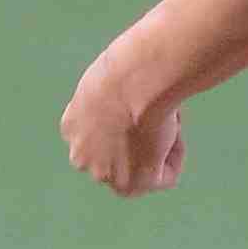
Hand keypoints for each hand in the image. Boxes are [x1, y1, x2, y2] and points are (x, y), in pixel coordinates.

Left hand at [60, 50, 185, 197]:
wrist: (138, 79)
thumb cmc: (131, 64)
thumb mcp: (113, 72)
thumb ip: (117, 91)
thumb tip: (141, 73)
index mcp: (72, 126)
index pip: (102, 134)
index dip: (130, 119)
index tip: (146, 100)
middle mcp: (81, 156)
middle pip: (119, 156)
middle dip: (140, 142)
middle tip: (159, 113)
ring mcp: (103, 173)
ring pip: (141, 168)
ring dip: (158, 148)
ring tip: (167, 118)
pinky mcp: (130, 184)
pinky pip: (164, 177)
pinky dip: (175, 154)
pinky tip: (172, 130)